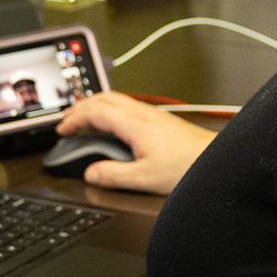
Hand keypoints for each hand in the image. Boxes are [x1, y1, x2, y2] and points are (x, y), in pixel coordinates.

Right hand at [55, 91, 214, 195]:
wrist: (215, 160)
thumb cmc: (187, 166)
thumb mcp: (144, 178)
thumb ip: (113, 175)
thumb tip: (91, 173)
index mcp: (134, 123)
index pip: (95, 111)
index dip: (74, 118)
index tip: (62, 129)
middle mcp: (142, 113)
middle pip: (103, 98)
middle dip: (81, 107)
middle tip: (68, 121)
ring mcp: (152, 114)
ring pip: (116, 99)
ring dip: (96, 106)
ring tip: (85, 120)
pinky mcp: (160, 120)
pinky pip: (127, 106)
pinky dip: (110, 111)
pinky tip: (112, 126)